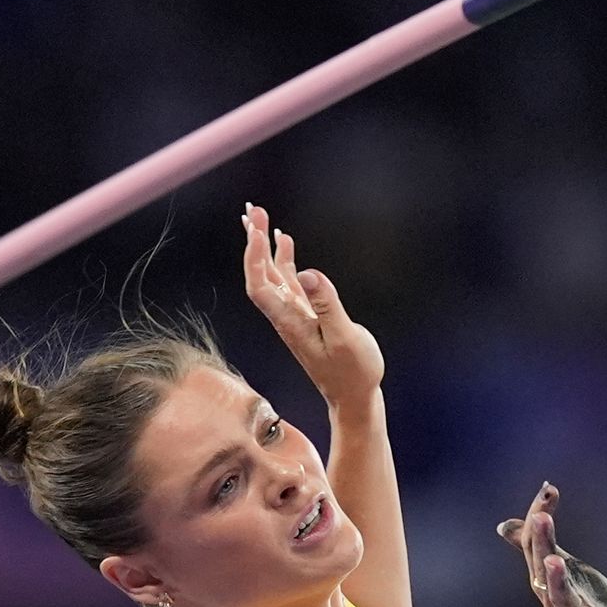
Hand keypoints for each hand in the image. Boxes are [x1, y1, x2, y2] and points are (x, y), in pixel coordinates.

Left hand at [241, 204, 383, 395]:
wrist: (354, 396)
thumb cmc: (353, 373)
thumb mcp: (344, 338)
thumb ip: (326, 305)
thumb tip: (307, 273)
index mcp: (290, 322)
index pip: (260, 286)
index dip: (255, 258)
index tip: (257, 230)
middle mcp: (286, 316)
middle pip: (260, 274)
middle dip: (253, 241)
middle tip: (252, 209)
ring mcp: (295, 314)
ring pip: (272, 275)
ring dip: (263, 245)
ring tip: (259, 216)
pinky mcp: (306, 314)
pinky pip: (288, 281)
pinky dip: (283, 258)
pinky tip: (284, 240)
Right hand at [496, 483, 606, 606]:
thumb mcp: (561, 575)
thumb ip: (537, 550)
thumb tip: (505, 525)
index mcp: (546, 582)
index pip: (535, 545)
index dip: (539, 517)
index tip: (548, 489)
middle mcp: (554, 599)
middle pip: (542, 567)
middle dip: (542, 541)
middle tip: (542, 514)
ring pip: (561, 598)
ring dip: (557, 580)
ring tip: (555, 560)